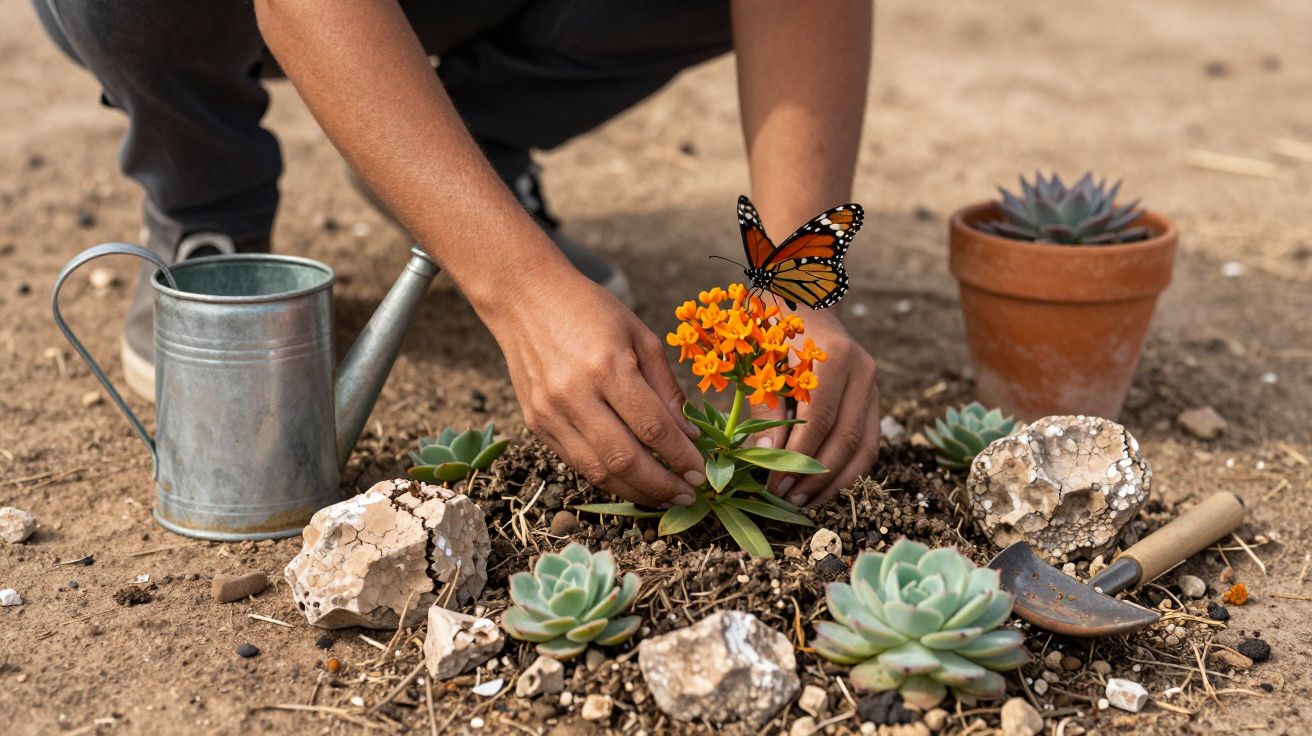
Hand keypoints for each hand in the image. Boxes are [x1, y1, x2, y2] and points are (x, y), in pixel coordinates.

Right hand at [483, 265, 706, 507]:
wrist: (524, 298)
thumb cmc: (590, 310)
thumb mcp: (640, 335)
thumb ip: (666, 388)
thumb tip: (688, 436)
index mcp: (606, 366)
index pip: (652, 427)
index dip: (681, 456)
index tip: (701, 472)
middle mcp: (574, 395)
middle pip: (625, 459)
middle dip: (663, 485)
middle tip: (690, 495)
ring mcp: (550, 413)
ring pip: (598, 472)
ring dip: (636, 492)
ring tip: (664, 497)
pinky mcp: (536, 424)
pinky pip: (577, 464)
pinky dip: (608, 479)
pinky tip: (632, 482)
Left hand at [752, 309, 879, 506]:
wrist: (804, 300)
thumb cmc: (773, 327)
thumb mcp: (761, 359)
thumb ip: (765, 406)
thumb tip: (767, 454)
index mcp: (834, 357)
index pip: (819, 419)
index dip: (796, 456)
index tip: (772, 482)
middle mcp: (862, 373)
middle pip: (845, 438)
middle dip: (815, 475)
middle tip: (786, 498)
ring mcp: (873, 387)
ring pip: (863, 447)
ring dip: (834, 481)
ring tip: (804, 501)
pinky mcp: (873, 401)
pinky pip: (868, 444)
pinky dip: (847, 471)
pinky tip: (822, 488)